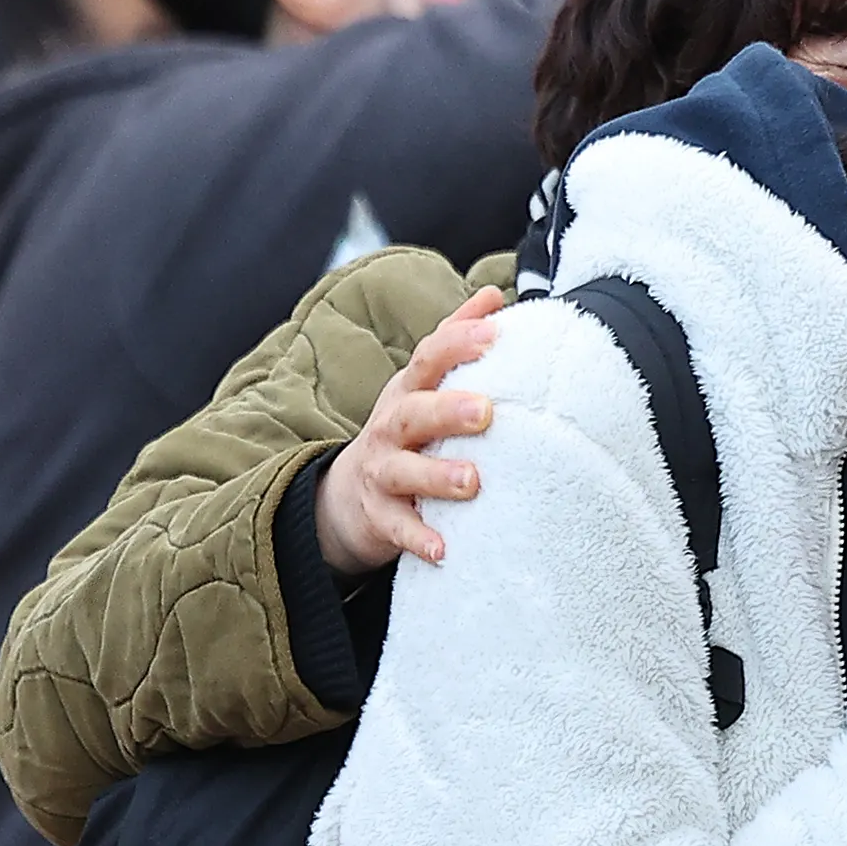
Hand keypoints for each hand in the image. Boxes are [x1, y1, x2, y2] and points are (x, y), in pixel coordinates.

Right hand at [317, 287, 506, 573]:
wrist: (350, 496)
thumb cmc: (407, 432)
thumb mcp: (424, 385)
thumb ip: (455, 340)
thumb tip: (495, 295)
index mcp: (409, 392)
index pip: (428, 358)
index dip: (458, 342)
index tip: (496, 332)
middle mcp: (391, 427)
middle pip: (413, 412)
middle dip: (448, 410)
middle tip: (488, 411)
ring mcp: (381, 472)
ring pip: (403, 471)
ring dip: (436, 476)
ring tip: (473, 481)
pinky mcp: (379, 516)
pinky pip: (397, 529)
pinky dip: (419, 538)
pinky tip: (445, 550)